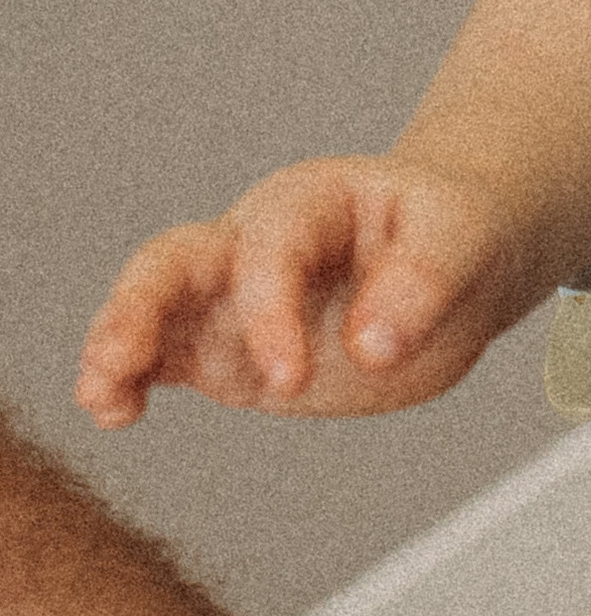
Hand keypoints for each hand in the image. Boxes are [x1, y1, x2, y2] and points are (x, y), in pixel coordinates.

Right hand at [77, 158, 525, 425]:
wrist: (456, 256)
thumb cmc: (456, 232)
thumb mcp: (463, 238)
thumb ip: (423, 285)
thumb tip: (373, 348)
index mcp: (308, 203)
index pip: (270, 250)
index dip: (269, 312)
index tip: (291, 379)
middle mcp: (253, 243)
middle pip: (173, 260)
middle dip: (140, 308)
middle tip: (122, 362)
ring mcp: (233, 299)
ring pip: (152, 307)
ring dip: (117, 347)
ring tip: (102, 400)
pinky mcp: (230, 350)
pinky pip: (165, 358)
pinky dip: (131, 381)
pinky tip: (114, 412)